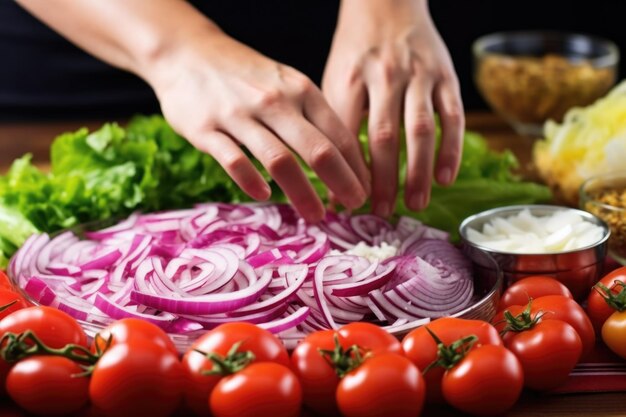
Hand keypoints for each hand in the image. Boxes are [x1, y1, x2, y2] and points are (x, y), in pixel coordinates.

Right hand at [147, 30, 370, 222]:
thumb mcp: (286, 84)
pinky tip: (264, 195)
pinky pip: (234, 161)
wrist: (188, 52)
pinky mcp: (207, 129)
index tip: (365, 191)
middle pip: (317, 149)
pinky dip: (251, 181)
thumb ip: (311, 117)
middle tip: (355, 207)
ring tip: (316, 216)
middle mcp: (275, 102)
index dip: (357, 167)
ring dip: (303, 193)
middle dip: (342, 183)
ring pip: (279, 160)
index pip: (338, 134)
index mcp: (300, 91)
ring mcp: (240, 115)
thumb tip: (344, 159)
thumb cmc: (246, 76)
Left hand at [323, 0, 463, 216]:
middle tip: (381, 212)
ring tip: (414, 204)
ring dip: (418, 171)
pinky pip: (451, 117)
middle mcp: (384, 77)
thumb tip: (330, 178)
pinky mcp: (445, 76)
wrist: (386, 4)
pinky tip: (445, 177)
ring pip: (420, 130)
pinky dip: (450, 149)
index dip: (345, 172)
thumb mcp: (334, 80)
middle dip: (382, 180)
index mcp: (350, 79)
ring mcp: (418, 76)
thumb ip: (335, 124)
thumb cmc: (355, 52)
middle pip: (384, 137)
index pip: (346, 135)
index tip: (344, 203)